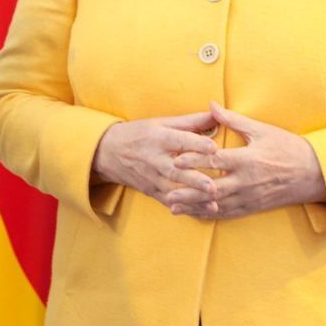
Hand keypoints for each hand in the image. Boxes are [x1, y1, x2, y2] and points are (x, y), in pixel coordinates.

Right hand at [92, 112, 220, 209]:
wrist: (108, 151)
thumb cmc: (140, 134)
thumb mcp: (161, 123)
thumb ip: (190, 121)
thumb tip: (216, 113)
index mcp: (157, 138)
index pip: (179, 140)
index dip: (196, 143)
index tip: (214, 148)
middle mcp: (154, 159)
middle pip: (175, 171)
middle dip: (194, 180)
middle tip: (213, 186)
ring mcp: (151, 178)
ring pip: (173, 190)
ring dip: (194, 198)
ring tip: (213, 203)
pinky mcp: (151, 191)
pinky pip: (168, 201)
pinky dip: (185, 207)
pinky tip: (201, 212)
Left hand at [165, 101, 325, 219]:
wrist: (316, 174)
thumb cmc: (289, 147)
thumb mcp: (262, 130)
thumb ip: (233, 120)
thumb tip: (211, 105)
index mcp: (247, 160)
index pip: (215, 161)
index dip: (194, 160)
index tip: (175, 159)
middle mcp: (246, 181)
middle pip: (211, 188)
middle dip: (188, 191)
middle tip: (166, 191)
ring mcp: (250, 197)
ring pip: (217, 204)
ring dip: (194, 206)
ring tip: (173, 206)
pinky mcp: (253, 207)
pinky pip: (228, 213)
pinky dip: (210, 214)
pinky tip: (194, 214)